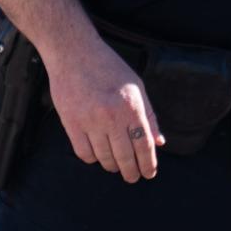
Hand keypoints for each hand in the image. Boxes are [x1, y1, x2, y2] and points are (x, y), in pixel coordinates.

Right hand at [44, 38, 164, 181]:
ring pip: (104, 157)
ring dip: (112, 166)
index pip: (144, 145)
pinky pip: (84, 153)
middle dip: (131, 172)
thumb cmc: (108, 67)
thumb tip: (159, 142)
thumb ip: (149, 116)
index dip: (148, 164)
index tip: (149, 174)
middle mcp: (112, 116)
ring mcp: (90, 121)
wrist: (73, 52)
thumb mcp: (136, 87)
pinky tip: (97, 155)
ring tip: (115, 166)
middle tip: (133, 178)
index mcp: (131, 107)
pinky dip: (92, 158)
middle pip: (125, 157)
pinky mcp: (71, 123)